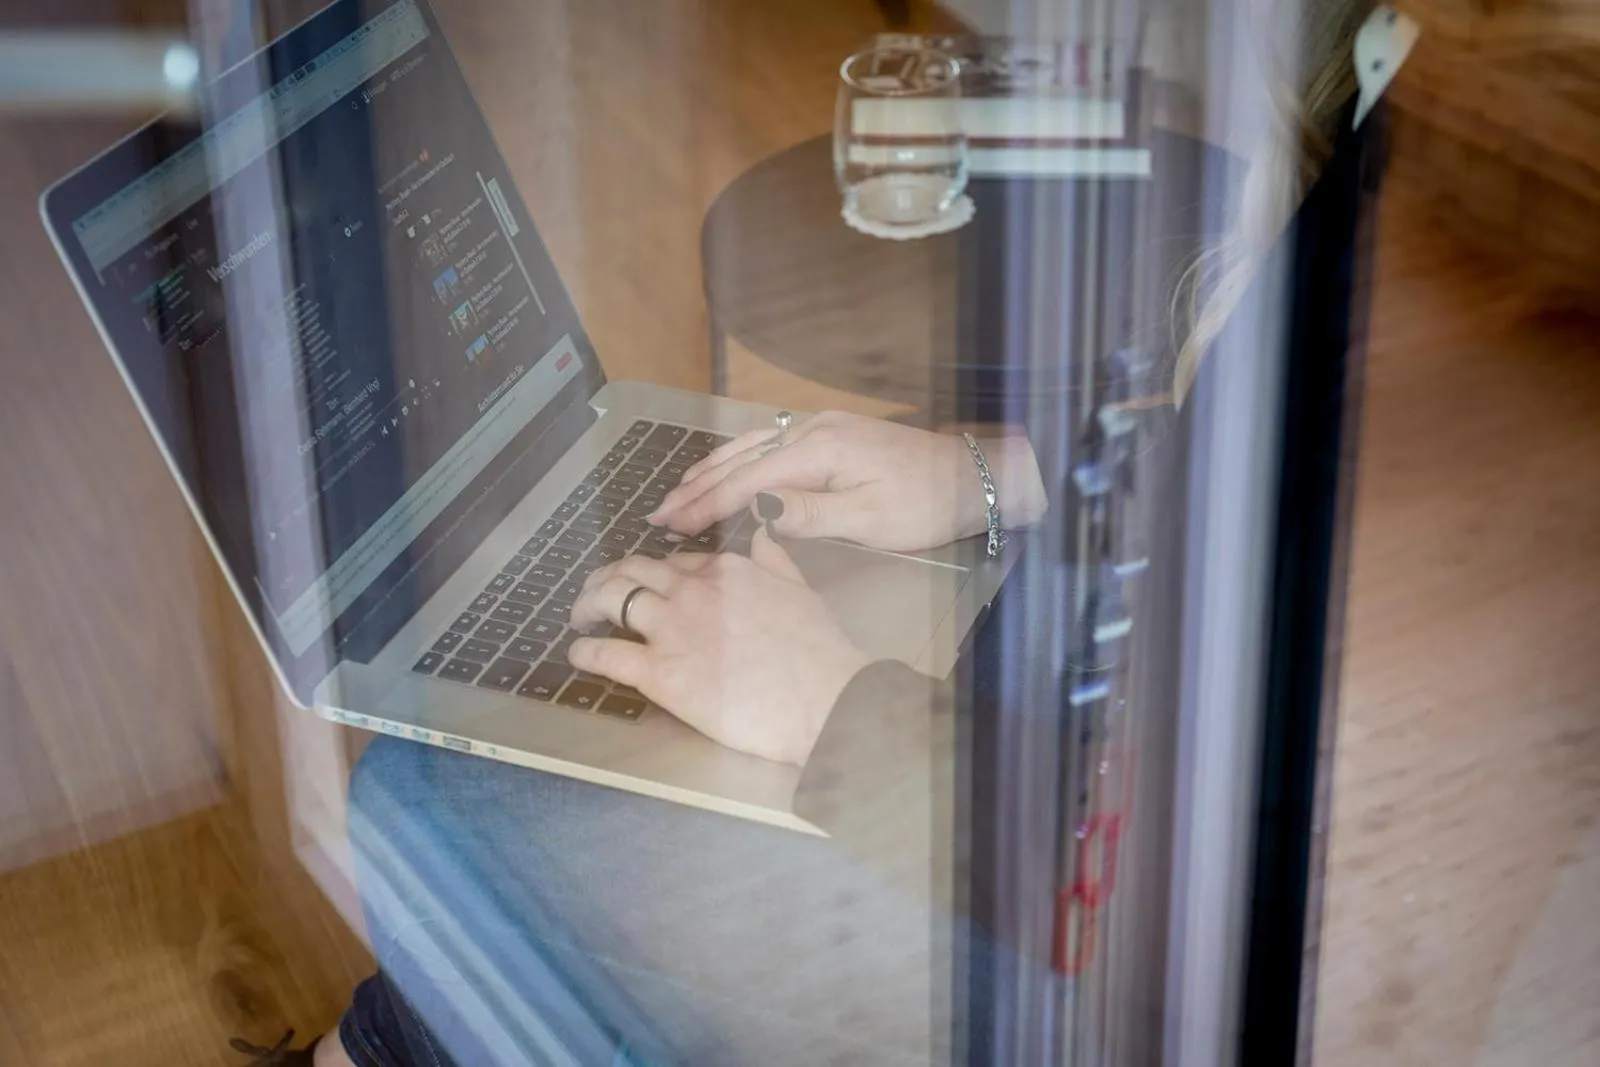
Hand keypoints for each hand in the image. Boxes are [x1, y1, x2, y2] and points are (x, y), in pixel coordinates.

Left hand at [568, 531, 869, 765]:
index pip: (675, 562)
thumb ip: (774, 558)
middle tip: (597, 593)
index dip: (655, 572)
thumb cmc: (820, 651)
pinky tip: (578, 653)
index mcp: (726, 570)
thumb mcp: (799, 588)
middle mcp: (692, 590)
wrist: (823, 697)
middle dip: (608, 578)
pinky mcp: (659, 672)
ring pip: (610, 598)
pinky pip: (606, 653)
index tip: (648, 584)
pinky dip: (585, 651)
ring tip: (579, 616)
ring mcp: (672, 629)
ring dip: (587, 604)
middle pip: (632, 571)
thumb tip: (762, 531)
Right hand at [649, 411, 1046, 552]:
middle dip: (695, 486)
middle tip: (658, 514)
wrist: (969, 476)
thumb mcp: (869, 520)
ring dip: (712, 470)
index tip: (668, 525)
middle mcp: (811, 430)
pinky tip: (726, 470)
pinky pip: (770, 442)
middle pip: (739, 458)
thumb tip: (757, 510)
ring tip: (678, 493)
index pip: (745, 481)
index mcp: (817, 452)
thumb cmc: (924, 504)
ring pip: (750, 445)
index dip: (703, 504)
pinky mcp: (831, 433)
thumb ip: (808, 514)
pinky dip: (739, 459)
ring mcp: (821, 427)